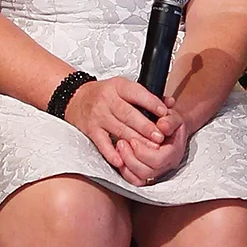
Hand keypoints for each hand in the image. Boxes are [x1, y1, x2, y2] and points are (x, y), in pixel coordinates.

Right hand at [65, 77, 187, 182]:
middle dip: (146, 127)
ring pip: (118, 130)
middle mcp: (107, 100)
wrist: (76, 98)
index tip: (164, 113)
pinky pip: (102, 143)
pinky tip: (122, 160)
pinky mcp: (91, 130)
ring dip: (135, 141)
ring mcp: (98, 116)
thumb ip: (147, 96)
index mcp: (118, 86)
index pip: (136, 93)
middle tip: (160, 137)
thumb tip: (170, 103)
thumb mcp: (124, 88)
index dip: (151, 103)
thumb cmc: (106, 94)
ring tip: (150, 149)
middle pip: (128, 114)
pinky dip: (111, 153)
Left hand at [117, 105, 189, 185]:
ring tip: (118, 147)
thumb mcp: (173, 117)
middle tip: (121, 142)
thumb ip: (170, 121)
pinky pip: (134, 180)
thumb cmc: (170, 122)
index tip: (133, 139)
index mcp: (174, 153)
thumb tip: (162, 125)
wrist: (170, 127)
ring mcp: (156, 172)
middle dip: (130, 158)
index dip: (143, 152)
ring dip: (125, 164)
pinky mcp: (146, 173)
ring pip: (139, 178)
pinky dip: (124, 170)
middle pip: (146, 172)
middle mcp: (166, 166)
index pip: (158, 160)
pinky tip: (118, 156)